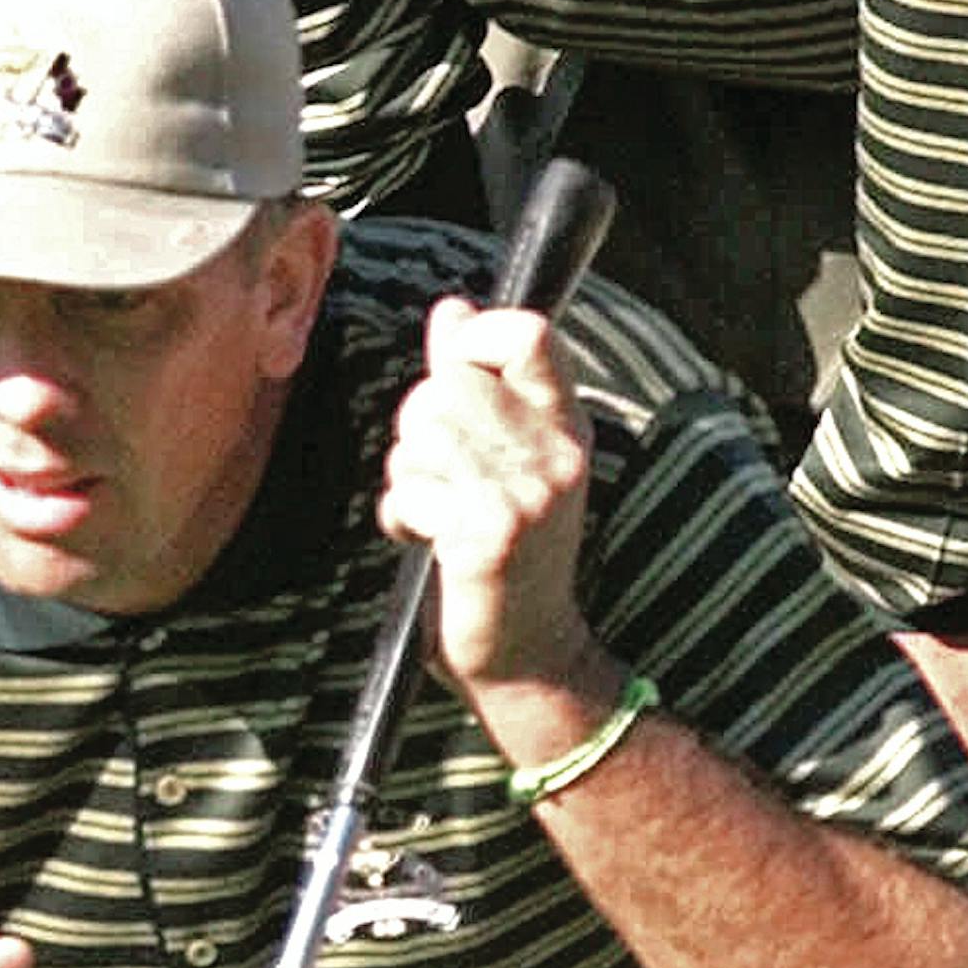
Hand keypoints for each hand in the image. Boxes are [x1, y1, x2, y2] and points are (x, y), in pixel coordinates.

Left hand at [378, 296, 600, 697]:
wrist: (531, 658)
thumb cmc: (509, 558)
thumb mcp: (508, 460)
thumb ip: (477, 380)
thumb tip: (452, 308)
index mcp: (566, 427)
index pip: (528, 333)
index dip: (474, 341)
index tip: (456, 380)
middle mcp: (556, 455)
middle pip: (450, 384)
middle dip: (419, 425)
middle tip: (436, 473)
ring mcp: (526, 496)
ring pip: (421, 436)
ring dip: (408, 476)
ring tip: (434, 513)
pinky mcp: (489, 537)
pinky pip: (410, 493)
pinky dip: (401, 518)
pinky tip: (425, 544)